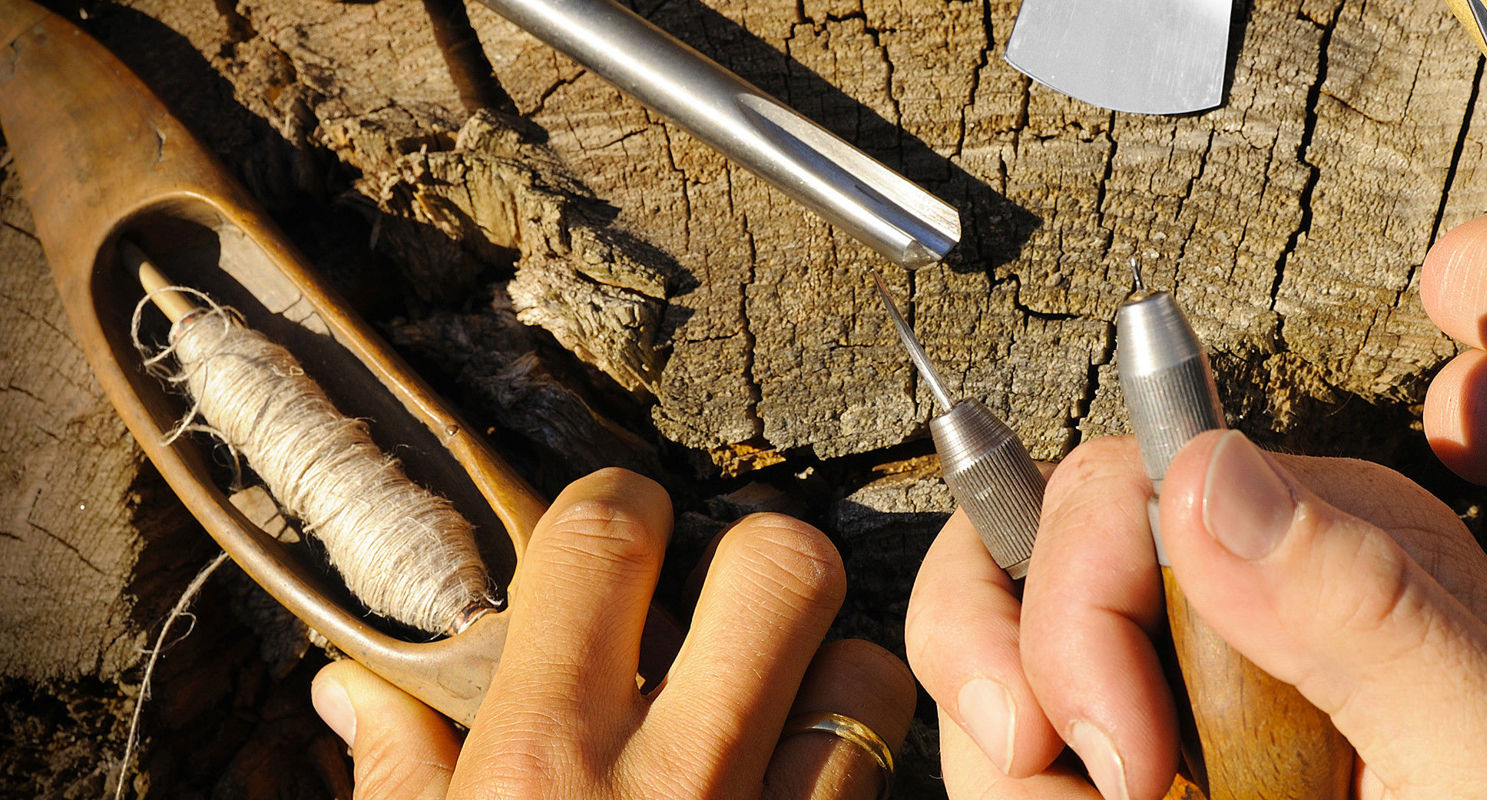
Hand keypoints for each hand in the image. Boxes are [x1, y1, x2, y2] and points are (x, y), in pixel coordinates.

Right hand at [307, 468, 914, 798]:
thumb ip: (399, 782)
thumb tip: (357, 694)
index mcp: (539, 762)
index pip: (604, 540)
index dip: (622, 507)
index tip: (622, 528)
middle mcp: (668, 783)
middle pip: (781, 566)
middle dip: (761, 556)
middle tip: (727, 598)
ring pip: (865, 672)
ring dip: (831, 671)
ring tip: (778, 706)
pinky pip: (881, 779)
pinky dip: (857, 763)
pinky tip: (806, 782)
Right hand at [907, 433, 1486, 798]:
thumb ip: (1364, 609)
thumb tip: (1208, 466)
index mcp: (1323, 542)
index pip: (1115, 490)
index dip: (1077, 612)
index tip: (1130, 763)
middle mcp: (1233, 594)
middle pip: (1021, 564)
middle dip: (1021, 685)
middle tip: (1124, 799)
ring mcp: (1176, 689)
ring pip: (994, 677)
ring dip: (1027, 782)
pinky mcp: (1143, 770)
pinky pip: (1014, 766)